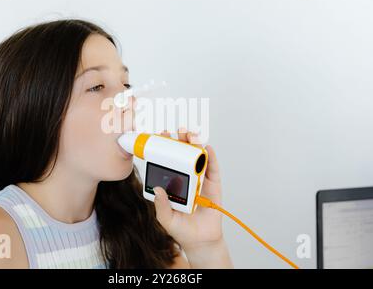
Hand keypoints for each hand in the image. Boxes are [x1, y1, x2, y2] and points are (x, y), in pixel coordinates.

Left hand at [153, 128, 224, 251]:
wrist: (201, 240)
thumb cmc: (182, 229)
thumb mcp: (166, 219)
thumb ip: (162, 206)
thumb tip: (160, 190)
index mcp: (173, 183)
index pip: (168, 162)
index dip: (165, 149)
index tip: (159, 138)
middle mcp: (186, 178)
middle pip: (183, 155)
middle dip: (180, 142)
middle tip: (175, 132)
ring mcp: (200, 180)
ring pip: (198, 157)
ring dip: (195, 144)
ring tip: (190, 135)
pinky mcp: (213, 184)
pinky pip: (212, 168)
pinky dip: (211, 156)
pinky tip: (207, 148)